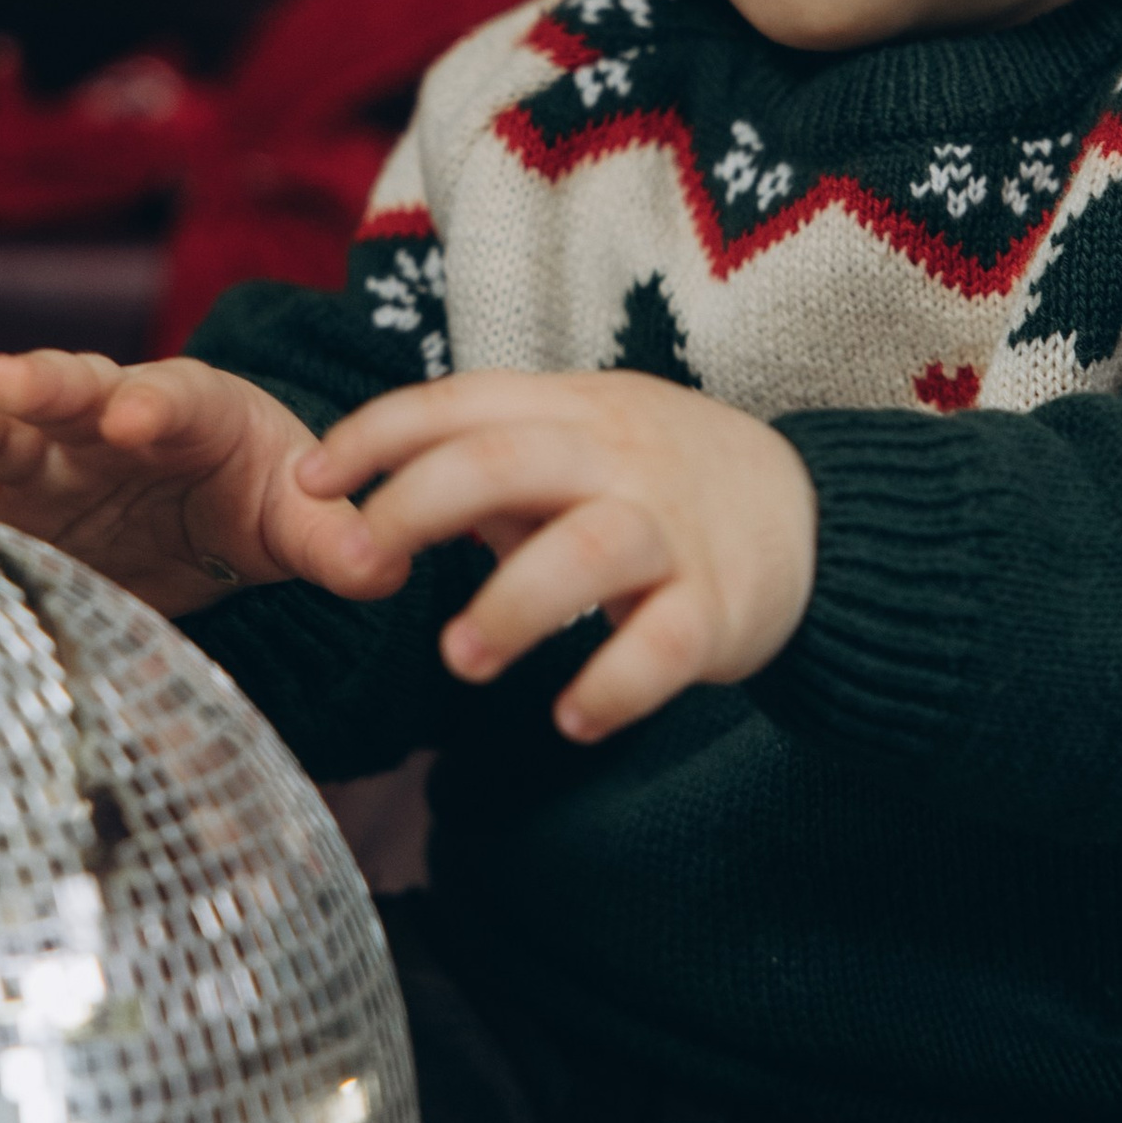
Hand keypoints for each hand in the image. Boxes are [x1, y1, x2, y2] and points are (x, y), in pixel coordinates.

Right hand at [0, 352, 402, 624]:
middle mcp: (104, 422)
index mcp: (190, 409)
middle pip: (70, 393)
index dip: (156, 405)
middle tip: (3, 379)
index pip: (174, 398)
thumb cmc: (260, 497)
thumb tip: (387, 564)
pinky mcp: (6, 511)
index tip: (137, 417)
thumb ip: (339, 540)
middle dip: (39, 385)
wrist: (209, 508)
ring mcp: (47, 464)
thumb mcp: (306, 519)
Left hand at [298, 370, 815, 741]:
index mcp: (574, 411)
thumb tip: (372, 500)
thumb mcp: (580, 442)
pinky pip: (666, 645)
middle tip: (361, 563)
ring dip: (514, 605)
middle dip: (417, 507)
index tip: (306, 479)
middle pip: (506, 463)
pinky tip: (570, 718)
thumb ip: (487, 462)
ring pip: (588, 550)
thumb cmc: (663, 480)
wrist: (815, 514)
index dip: (376, 436)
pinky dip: (616, 684)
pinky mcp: (720, 607)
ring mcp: (674, 531)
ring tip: (459, 659)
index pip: (460, 404)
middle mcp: (620, 458)